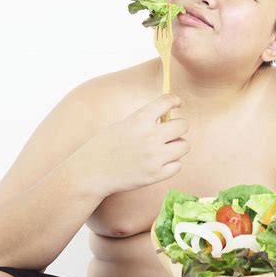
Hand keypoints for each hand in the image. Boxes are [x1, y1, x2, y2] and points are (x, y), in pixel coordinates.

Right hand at [69, 93, 189, 196]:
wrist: (90, 172)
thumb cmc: (105, 147)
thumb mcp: (123, 125)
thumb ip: (145, 120)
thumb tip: (168, 117)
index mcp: (140, 120)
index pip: (167, 101)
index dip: (176, 100)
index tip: (178, 104)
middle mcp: (150, 136)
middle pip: (183, 125)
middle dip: (178, 127)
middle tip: (169, 132)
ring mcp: (154, 157)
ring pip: (185, 146)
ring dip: (177, 146)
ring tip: (164, 149)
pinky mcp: (155, 175)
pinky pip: (178, 165)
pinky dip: (172, 164)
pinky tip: (160, 163)